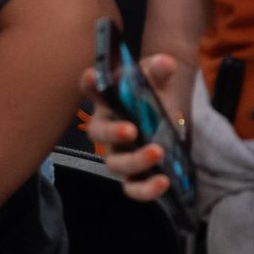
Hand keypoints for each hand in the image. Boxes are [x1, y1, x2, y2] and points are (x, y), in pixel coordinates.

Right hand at [78, 54, 183, 203]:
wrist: (165, 123)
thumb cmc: (150, 99)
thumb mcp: (156, 81)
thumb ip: (158, 72)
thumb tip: (165, 63)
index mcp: (107, 102)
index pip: (92, 90)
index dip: (89, 84)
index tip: (91, 76)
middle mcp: (106, 130)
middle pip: (98, 134)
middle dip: (113, 133)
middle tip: (131, 130)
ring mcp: (118, 155)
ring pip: (115, 164)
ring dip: (135, 161)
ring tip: (157, 152)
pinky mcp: (133, 177)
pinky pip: (133, 188)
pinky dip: (146, 190)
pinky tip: (163, 182)